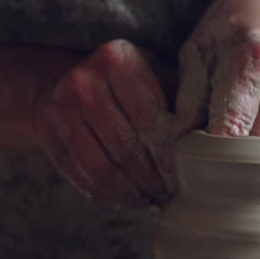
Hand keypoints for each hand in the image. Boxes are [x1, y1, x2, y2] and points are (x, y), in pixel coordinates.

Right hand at [30, 39, 193, 206]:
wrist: (70, 81)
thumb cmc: (129, 84)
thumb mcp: (156, 76)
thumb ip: (182, 102)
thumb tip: (210, 142)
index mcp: (116, 59)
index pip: (148, 116)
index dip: (168, 151)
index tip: (183, 174)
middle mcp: (83, 80)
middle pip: (125, 144)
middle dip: (151, 176)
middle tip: (169, 193)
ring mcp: (61, 108)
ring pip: (101, 166)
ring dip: (130, 191)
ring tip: (150, 199)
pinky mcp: (49, 134)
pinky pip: (80, 175)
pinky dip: (106, 194)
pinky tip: (126, 198)